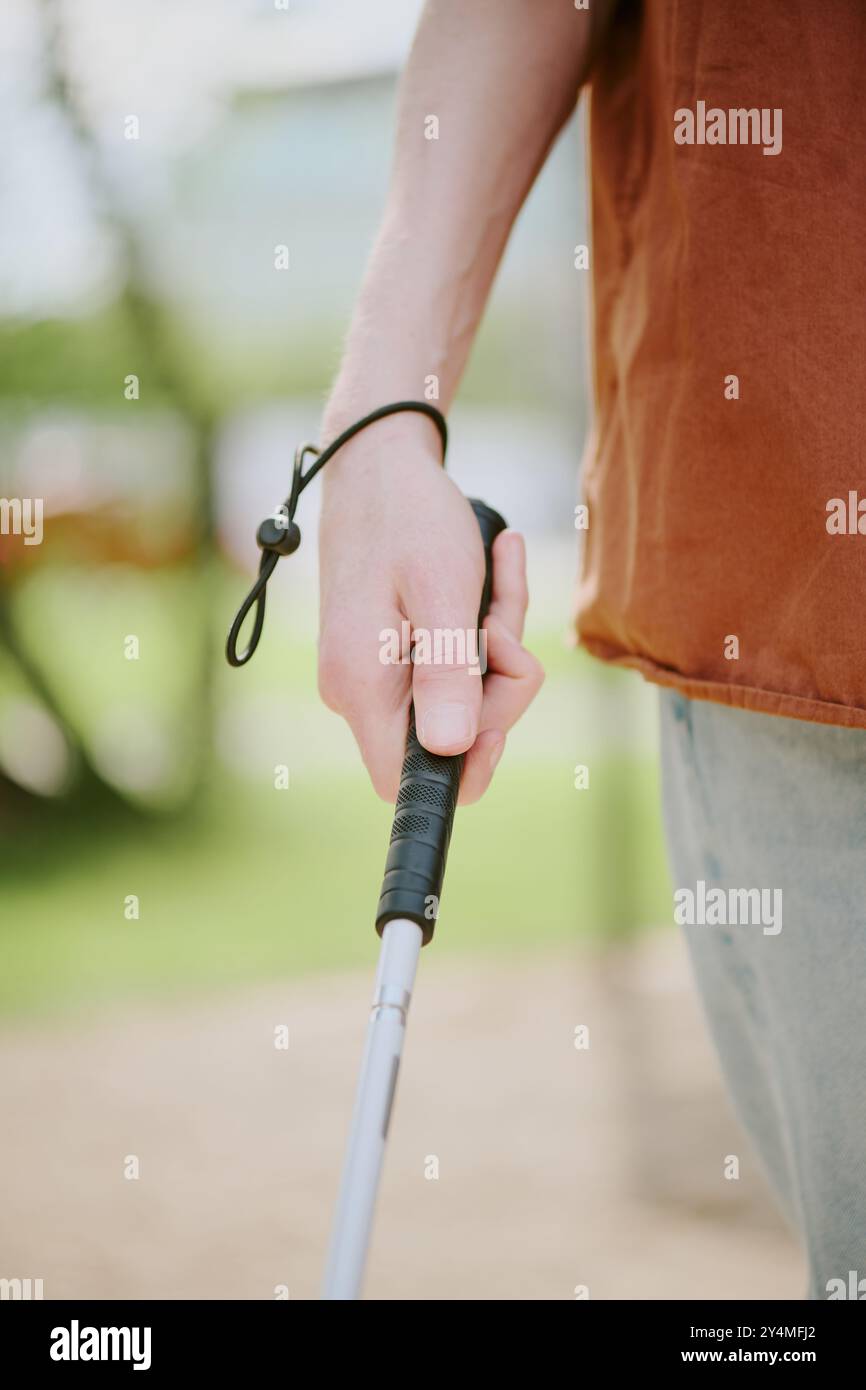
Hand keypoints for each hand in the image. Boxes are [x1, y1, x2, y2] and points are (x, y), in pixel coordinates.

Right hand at [317, 418, 543, 803]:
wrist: (376, 460)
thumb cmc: (409, 515)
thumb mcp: (443, 589)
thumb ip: (447, 672)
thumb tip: (451, 749)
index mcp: (362, 686)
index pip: (408, 781)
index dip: (464, 769)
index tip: (499, 721)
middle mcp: (357, 691)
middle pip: (447, 738)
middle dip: (496, 686)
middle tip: (501, 624)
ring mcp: (372, 673)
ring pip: (459, 696)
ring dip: (496, 643)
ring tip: (496, 573)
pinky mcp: (388, 652)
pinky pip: (451, 663)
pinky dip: (484, 624)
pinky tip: (498, 565)